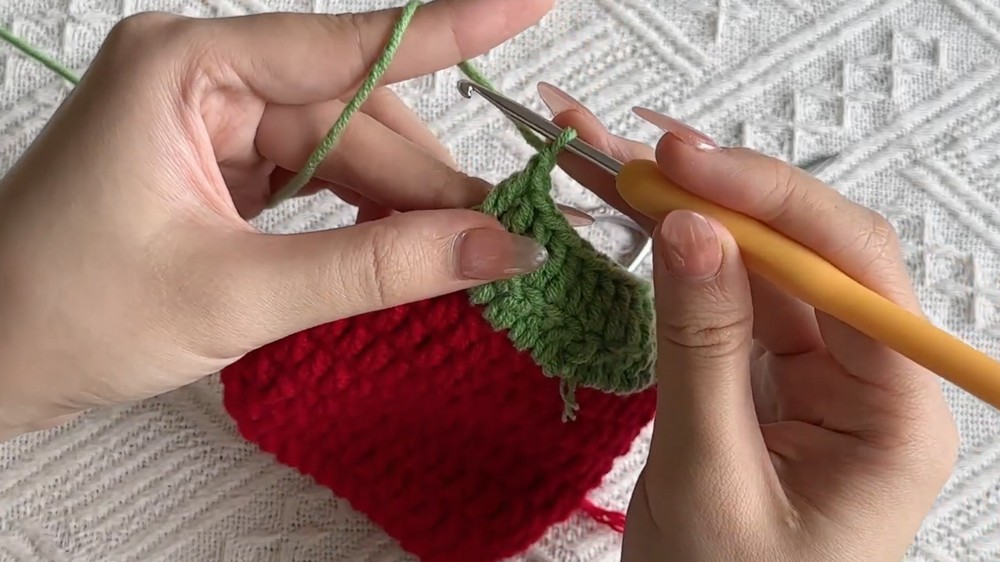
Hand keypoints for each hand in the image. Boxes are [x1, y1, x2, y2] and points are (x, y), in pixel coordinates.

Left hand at [0, 0, 560, 439]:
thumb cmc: (70, 313)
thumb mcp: (238, 293)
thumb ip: (377, 268)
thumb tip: (497, 248)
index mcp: (186, 67)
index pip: (345, 45)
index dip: (448, 29)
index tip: (528, 3)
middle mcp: (203, 76)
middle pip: (356, 113)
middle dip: (429, 178)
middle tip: (506, 231)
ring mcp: (212, 119)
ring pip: (345, 148)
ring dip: (403, 201)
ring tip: (465, 248)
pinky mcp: (221, 163)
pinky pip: (318, 175)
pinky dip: (364, 213)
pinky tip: (404, 244)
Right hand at [536, 83, 957, 560]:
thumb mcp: (707, 477)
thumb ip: (700, 349)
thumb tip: (687, 230)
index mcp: (896, 414)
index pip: (850, 268)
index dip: (769, 201)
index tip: (684, 166)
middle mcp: (867, 382)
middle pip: (801, 254)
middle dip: (715, 195)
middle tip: (632, 153)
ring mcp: (816, 378)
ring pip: (756, 267)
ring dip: (686, 214)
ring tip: (612, 165)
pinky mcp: (767, 382)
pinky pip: (726, 301)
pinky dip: (676, 260)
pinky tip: (634, 218)